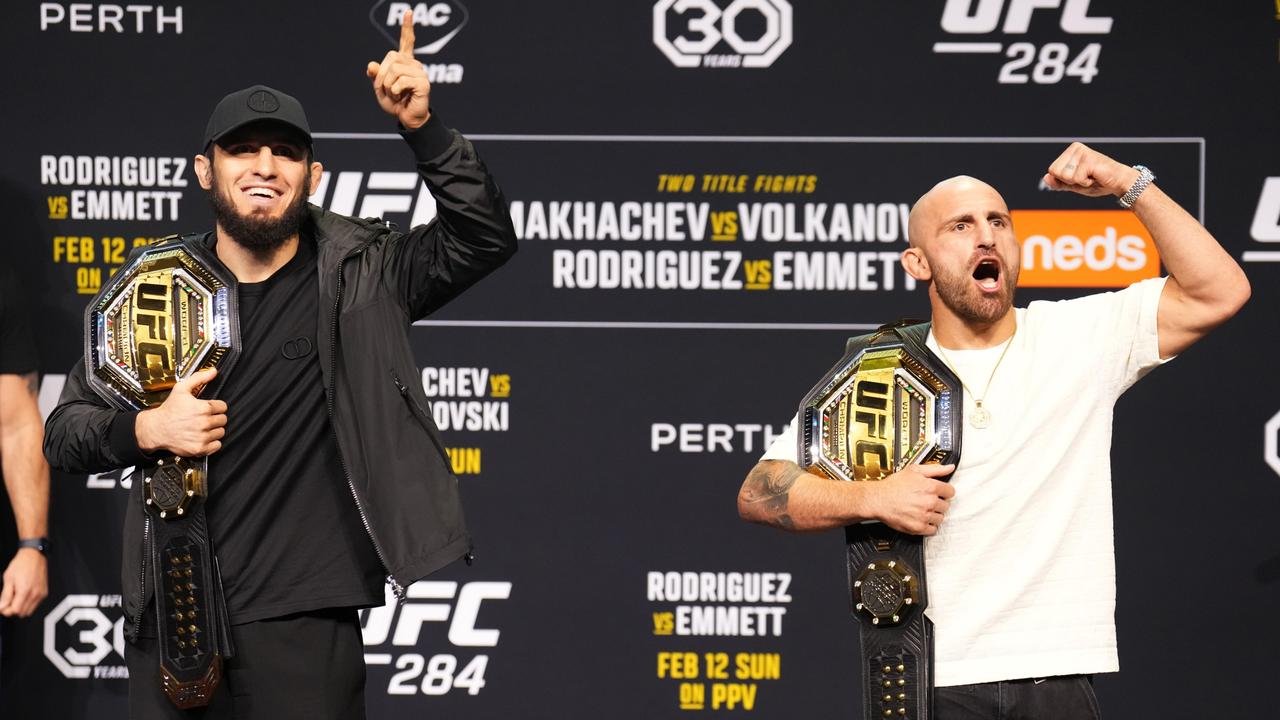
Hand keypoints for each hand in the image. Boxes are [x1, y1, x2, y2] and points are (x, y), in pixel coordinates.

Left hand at [0, 548, 47, 617]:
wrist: (34, 556)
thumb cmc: (21, 564)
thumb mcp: (8, 579)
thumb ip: (5, 595)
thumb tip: (2, 607)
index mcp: (25, 590)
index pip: (15, 611)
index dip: (6, 610)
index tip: (2, 605)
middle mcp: (35, 594)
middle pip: (22, 613)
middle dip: (13, 610)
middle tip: (8, 601)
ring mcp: (41, 594)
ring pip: (29, 611)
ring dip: (20, 608)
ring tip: (15, 597)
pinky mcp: (44, 593)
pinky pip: (35, 605)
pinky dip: (27, 604)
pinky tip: (23, 595)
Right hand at [135, 368, 226, 456]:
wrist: (155, 428)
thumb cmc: (168, 410)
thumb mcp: (181, 389)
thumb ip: (199, 378)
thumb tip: (213, 371)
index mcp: (203, 408)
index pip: (223, 407)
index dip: (216, 406)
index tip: (209, 408)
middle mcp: (204, 423)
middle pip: (223, 420)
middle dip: (215, 417)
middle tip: (204, 417)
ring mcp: (202, 437)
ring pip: (221, 432)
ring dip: (214, 430)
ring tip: (202, 427)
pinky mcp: (200, 448)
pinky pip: (217, 445)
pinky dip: (212, 442)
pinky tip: (203, 437)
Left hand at [366, 10, 430, 129]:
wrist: (408, 118)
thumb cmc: (396, 103)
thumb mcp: (380, 88)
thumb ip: (375, 76)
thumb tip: (371, 64)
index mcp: (405, 62)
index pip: (407, 42)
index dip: (407, 27)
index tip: (408, 12)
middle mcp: (414, 64)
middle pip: (391, 57)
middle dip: (382, 75)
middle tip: (387, 90)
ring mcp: (420, 73)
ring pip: (394, 69)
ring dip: (388, 86)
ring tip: (395, 95)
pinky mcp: (423, 83)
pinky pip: (400, 81)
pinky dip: (394, 92)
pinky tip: (401, 97)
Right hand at [862, 463, 955, 535]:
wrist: (878, 500)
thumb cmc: (893, 486)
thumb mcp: (913, 470)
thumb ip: (935, 469)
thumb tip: (950, 467)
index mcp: (931, 487)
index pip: (951, 492)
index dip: (944, 491)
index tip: (938, 492)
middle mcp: (930, 502)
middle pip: (946, 506)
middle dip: (938, 503)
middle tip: (927, 501)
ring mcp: (924, 516)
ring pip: (940, 518)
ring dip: (934, 515)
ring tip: (923, 510)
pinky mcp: (919, 527)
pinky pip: (933, 530)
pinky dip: (928, 526)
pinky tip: (921, 519)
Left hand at [1043, 142, 1139, 197]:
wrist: (1119, 182)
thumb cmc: (1098, 182)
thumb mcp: (1074, 185)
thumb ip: (1059, 182)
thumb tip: (1045, 177)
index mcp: (1070, 152)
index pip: (1052, 170)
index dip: (1064, 180)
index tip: (1079, 177)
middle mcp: (1075, 148)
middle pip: (1055, 172)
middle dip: (1069, 181)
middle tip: (1085, 177)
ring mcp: (1082, 152)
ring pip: (1064, 176)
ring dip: (1078, 182)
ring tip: (1091, 176)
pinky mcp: (1088, 159)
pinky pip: (1076, 179)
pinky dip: (1085, 183)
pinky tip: (1095, 176)